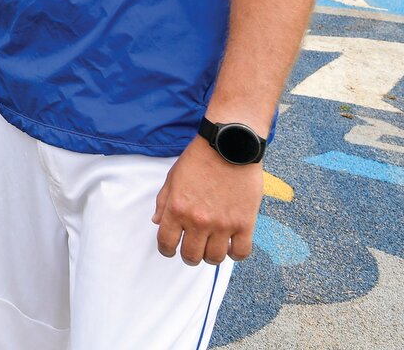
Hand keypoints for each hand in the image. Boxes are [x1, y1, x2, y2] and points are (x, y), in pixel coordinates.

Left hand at [152, 135, 263, 265]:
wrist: (229, 145)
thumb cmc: (199, 158)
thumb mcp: (173, 177)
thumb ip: (163, 202)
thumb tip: (158, 223)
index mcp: (177, 209)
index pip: (166, 243)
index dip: (167, 250)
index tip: (171, 249)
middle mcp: (198, 220)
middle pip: (191, 256)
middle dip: (189, 256)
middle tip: (193, 248)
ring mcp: (222, 224)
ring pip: (214, 258)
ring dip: (211, 256)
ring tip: (212, 245)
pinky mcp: (244, 223)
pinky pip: (240, 253)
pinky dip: (235, 254)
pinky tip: (231, 245)